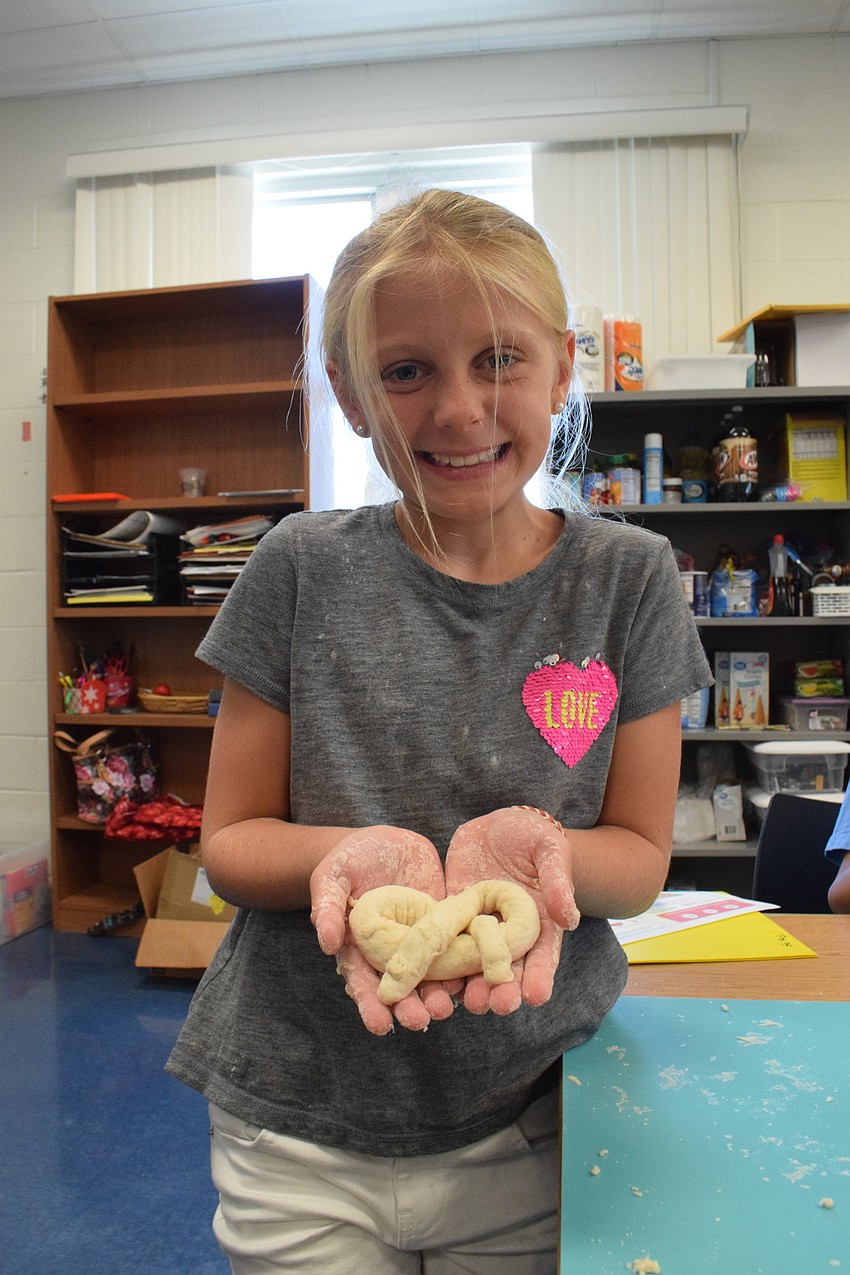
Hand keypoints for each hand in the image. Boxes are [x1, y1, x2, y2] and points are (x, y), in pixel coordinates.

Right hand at [310, 826, 456, 1035]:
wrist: (383, 842)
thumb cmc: (348, 861)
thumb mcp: (331, 876)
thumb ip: (328, 906)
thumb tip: (327, 943)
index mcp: (360, 949)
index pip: (363, 983)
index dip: (371, 1004)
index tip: (380, 1024)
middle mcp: (392, 954)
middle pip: (401, 987)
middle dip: (410, 1006)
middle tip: (419, 1020)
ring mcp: (420, 942)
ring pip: (432, 976)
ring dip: (439, 995)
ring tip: (447, 1007)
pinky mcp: (443, 926)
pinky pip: (456, 948)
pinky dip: (465, 965)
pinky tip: (472, 977)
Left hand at [445, 807, 579, 1015]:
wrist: (496, 828)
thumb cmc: (532, 836)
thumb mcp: (548, 850)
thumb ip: (557, 880)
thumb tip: (568, 917)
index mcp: (538, 922)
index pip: (542, 955)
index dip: (540, 976)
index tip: (536, 996)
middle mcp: (509, 934)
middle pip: (508, 968)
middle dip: (504, 989)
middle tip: (498, 1006)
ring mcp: (478, 929)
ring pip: (475, 964)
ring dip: (472, 986)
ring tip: (470, 1003)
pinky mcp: (453, 919)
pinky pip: (446, 944)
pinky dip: (442, 964)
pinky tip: (436, 983)